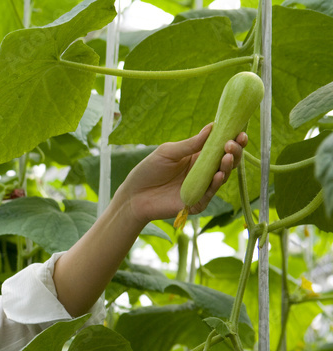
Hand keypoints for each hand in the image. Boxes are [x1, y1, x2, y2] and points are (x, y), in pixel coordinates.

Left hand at [117, 123, 247, 225]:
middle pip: (226, 160)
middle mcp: (203, 171)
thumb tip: (213, 127)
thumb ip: (190, 144)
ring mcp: (202, 187)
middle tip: (234, 142)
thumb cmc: (148, 171)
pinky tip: (219, 175)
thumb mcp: (168, 152)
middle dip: (233, 150)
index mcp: (198, 156)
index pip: (220, 146)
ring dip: (227, 165)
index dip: (232, 138)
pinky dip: (215, 184)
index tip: (240, 130)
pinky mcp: (197, 202)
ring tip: (228, 155)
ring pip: (222, 176)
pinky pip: (210, 193)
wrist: (133, 196)